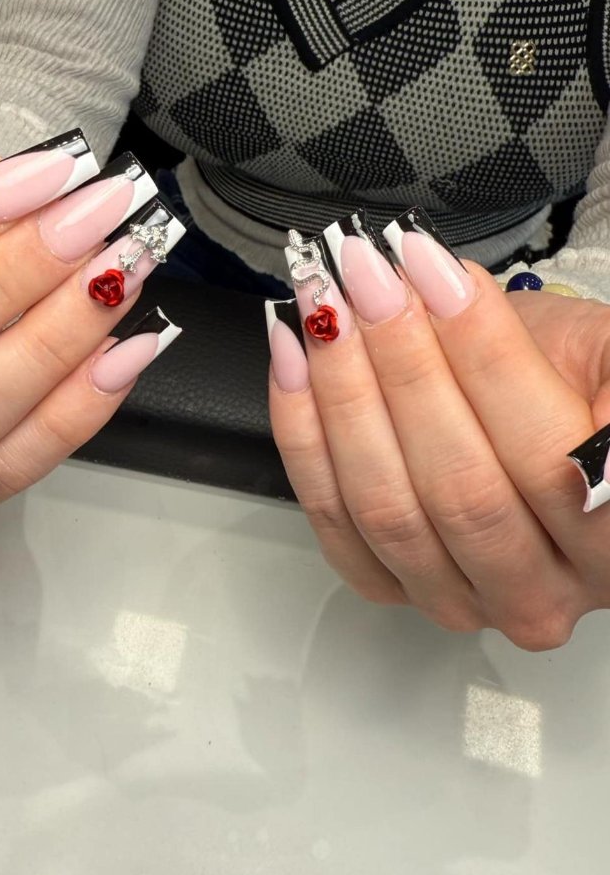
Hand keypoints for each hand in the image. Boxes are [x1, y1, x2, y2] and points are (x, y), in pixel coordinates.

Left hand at [269, 213, 608, 651]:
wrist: (526, 408)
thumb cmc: (569, 384)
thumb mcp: (603, 357)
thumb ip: (599, 370)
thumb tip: (541, 368)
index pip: (549, 459)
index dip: (488, 359)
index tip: (438, 276)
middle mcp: (540, 593)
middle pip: (460, 489)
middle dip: (405, 367)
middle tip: (371, 281)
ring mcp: (457, 598)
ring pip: (387, 507)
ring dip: (346, 394)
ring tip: (329, 308)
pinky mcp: (388, 585)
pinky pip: (332, 519)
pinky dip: (304, 433)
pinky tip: (296, 361)